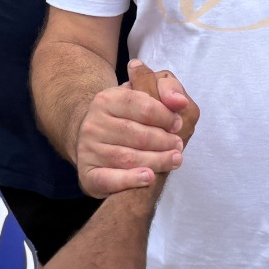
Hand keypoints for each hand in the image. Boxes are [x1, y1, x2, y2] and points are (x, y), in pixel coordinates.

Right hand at [72, 60, 199, 198]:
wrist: (96, 138)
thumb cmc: (127, 115)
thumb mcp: (144, 92)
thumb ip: (167, 88)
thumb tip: (180, 101)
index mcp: (106, 99)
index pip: (142, 106)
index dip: (165, 117)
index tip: (178, 124)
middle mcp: (93, 124)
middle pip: (136, 134)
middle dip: (163, 140)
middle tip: (179, 145)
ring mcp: (88, 150)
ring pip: (127, 158)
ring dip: (157, 160)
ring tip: (175, 159)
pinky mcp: (88, 174)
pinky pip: (108, 179)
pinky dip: (129, 180)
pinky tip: (149, 177)